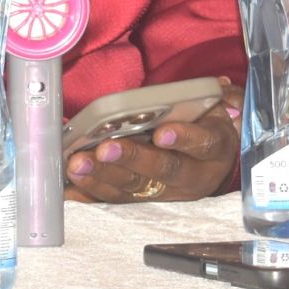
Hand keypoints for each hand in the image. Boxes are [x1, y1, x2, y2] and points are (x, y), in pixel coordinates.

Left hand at [65, 79, 240, 203]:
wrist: (213, 160)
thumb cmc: (206, 124)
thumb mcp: (218, 108)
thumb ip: (213, 97)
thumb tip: (219, 87)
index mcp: (213, 148)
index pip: (202, 143)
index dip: (183, 138)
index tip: (161, 133)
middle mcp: (193, 176)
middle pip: (163, 170)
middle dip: (131, 159)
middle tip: (103, 148)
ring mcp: (168, 193)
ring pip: (136, 188)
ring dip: (103, 176)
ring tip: (78, 164)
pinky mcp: (145, 201)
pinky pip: (117, 199)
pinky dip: (91, 193)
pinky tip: (69, 188)